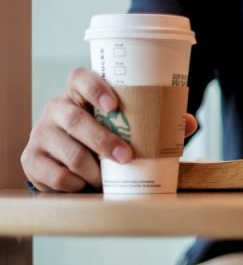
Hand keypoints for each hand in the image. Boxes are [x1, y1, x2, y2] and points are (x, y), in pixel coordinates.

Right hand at [20, 67, 198, 191]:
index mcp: (80, 95)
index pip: (79, 78)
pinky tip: (85, 186)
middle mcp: (56, 110)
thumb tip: (189, 122)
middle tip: (126, 157)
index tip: (114, 104)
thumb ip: (156, 124)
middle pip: (74, 119)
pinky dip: (76, 185)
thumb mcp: (127, 129)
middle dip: (103, 141)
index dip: (95, 87)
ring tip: (107, 179)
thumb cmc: (105, 140)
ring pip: (68, 152)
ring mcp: (40, 134)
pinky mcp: (31, 159)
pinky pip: (56, 175)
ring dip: (93, 170)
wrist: (69, 167)